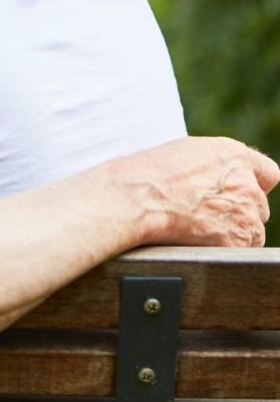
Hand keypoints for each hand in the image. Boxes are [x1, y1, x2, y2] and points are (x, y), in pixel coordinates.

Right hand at [129, 137, 278, 246]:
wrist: (135, 199)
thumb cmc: (148, 175)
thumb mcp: (184, 152)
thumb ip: (213, 164)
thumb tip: (215, 177)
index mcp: (233, 155)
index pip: (268, 173)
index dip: (253, 184)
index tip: (240, 193)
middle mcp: (246, 183)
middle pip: (257, 205)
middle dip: (238, 210)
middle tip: (206, 213)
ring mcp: (245, 213)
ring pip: (251, 230)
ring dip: (232, 231)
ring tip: (197, 227)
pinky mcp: (238, 240)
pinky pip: (240, 249)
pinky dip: (223, 247)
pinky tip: (198, 238)